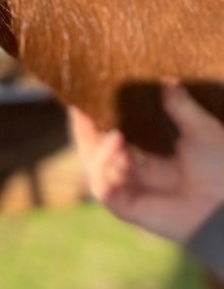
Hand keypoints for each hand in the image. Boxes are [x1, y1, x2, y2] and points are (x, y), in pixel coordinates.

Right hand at [70, 85, 223, 246]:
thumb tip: (165, 80)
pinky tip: (117, 142)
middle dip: (86, 132)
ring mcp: (132, 193)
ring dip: (96, 146)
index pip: (120, 139)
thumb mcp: (202, 129)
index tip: (93, 99)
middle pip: (99, 154)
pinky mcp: (126, 208)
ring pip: (95, 168)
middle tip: (80, 108)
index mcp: (157, 160)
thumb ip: (180, 106)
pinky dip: (104, 162)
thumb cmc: (223, 168)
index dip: (103, 122)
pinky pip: (102, 186)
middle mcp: (141, 177)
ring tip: (110, 127)